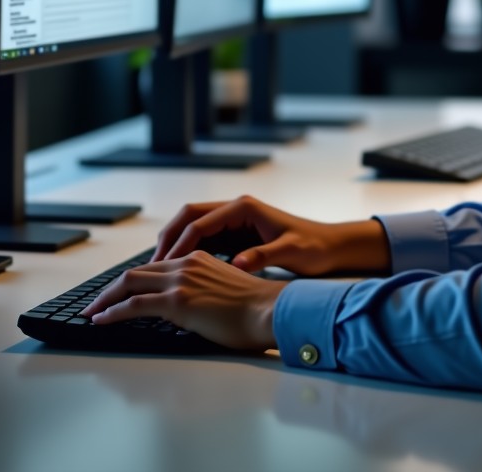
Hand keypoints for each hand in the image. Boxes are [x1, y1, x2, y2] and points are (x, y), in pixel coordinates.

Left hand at [81, 251, 284, 350]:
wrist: (269, 311)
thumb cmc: (255, 310)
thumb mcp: (224, 292)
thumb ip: (202, 294)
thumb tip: (186, 314)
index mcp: (199, 259)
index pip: (156, 266)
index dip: (133, 280)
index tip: (119, 293)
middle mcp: (187, 264)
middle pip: (138, 271)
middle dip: (112, 288)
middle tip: (96, 303)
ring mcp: (181, 280)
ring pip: (130, 283)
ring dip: (105, 299)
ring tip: (92, 312)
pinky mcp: (177, 300)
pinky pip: (134, 304)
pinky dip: (112, 311)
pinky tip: (101, 321)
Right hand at [152, 194, 391, 277]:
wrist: (332, 246)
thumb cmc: (314, 247)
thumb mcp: (290, 252)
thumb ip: (263, 256)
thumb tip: (236, 264)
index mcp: (245, 208)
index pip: (199, 222)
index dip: (178, 244)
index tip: (163, 266)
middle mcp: (236, 209)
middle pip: (189, 217)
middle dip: (168, 239)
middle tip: (150, 267)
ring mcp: (235, 220)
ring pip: (193, 226)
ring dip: (175, 245)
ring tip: (157, 271)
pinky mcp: (237, 233)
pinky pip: (203, 238)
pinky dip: (188, 251)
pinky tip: (179, 272)